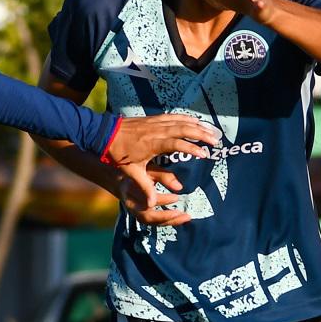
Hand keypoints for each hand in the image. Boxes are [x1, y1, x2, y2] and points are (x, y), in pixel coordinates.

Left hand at [105, 113, 219, 206]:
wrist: (104, 134)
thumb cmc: (117, 154)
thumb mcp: (130, 172)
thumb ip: (144, 187)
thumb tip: (152, 205)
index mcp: (152, 144)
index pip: (177, 144)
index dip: (192, 148)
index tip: (205, 154)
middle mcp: (156, 131)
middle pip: (184, 129)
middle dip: (201, 134)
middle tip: (216, 141)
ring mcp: (155, 123)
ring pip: (181, 121)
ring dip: (197, 125)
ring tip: (211, 131)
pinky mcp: (153, 119)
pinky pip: (174, 116)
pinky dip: (186, 118)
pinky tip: (195, 121)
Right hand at [119, 169, 192, 225]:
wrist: (122, 178)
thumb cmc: (138, 171)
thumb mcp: (150, 169)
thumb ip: (163, 176)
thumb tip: (179, 187)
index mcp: (131, 188)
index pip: (146, 197)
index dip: (162, 200)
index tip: (176, 197)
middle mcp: (131, 203)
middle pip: (146, 215)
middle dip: (165, 216)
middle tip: (181, 213)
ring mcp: (134, 211)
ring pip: (150, 221)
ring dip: (168, 221)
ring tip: (185, 217)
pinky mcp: (139, 215)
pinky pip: (152, 222)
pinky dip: (166, 221)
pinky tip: (179, 218)